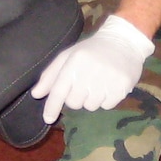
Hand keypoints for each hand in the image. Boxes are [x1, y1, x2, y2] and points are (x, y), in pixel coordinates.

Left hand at [31, 15, 155, 123]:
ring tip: (98, 84)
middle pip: (74, 103)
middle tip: (83, 85)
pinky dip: (106, 100)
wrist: (124, 41)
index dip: (52, 107)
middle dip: (76, 98)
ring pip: (91, 106)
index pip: (59, 91)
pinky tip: (109, 85)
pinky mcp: (122, 86)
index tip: (48, 119)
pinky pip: (107, 105)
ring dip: (92, 99)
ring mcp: (107, 80)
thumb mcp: (68, 56)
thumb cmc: (91, 50)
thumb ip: (51, 75)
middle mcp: (89, 72)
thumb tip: (36, 94)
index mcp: (74, 63)